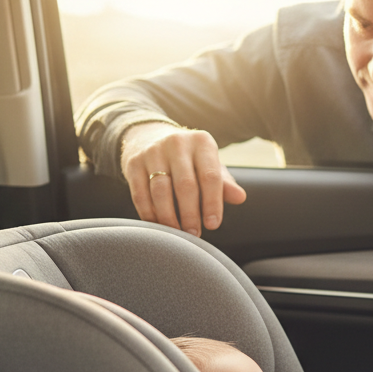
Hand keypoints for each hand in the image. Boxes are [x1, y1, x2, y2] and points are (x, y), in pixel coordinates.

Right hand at [120, 122, 246, 235]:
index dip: (212, 203)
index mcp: (202, 142)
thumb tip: (240, 198)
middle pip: (185, 185)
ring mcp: (152, 151)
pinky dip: (149, 213)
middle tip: (194, 234)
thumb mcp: (208, 164)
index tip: (213, 225)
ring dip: (169, 217)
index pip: (210, 176)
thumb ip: (224, 183)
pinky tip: (158, 225)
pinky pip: (140, 194)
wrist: (150, 137)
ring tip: (177, 232)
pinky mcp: (133, 162)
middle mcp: (177, 143)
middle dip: (190, 214)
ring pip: (160, 191)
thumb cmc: (188, 159)